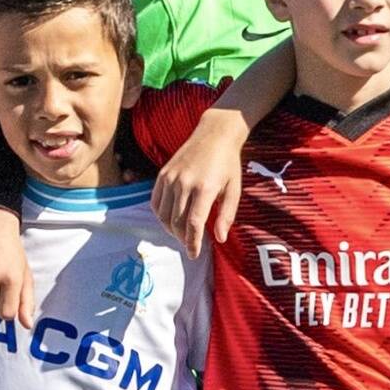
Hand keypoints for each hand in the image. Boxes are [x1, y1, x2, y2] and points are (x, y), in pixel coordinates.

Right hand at [152, 103, 250, 251]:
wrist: (214, 135)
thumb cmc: (228, 164)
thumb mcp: (234, 190)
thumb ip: (227, 215)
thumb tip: (220, 238)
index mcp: (205, 188)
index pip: (194, 223)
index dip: (193, 242)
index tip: (194, 254)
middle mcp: (185, 183)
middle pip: (177, 222)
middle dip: (183, 238)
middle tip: (191, 245)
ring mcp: (171, 178)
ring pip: (164, 215)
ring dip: (171, 230)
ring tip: (181, 234)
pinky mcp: (163, 174)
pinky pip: (156, 202)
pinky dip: (161, 216)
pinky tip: (170, 220)